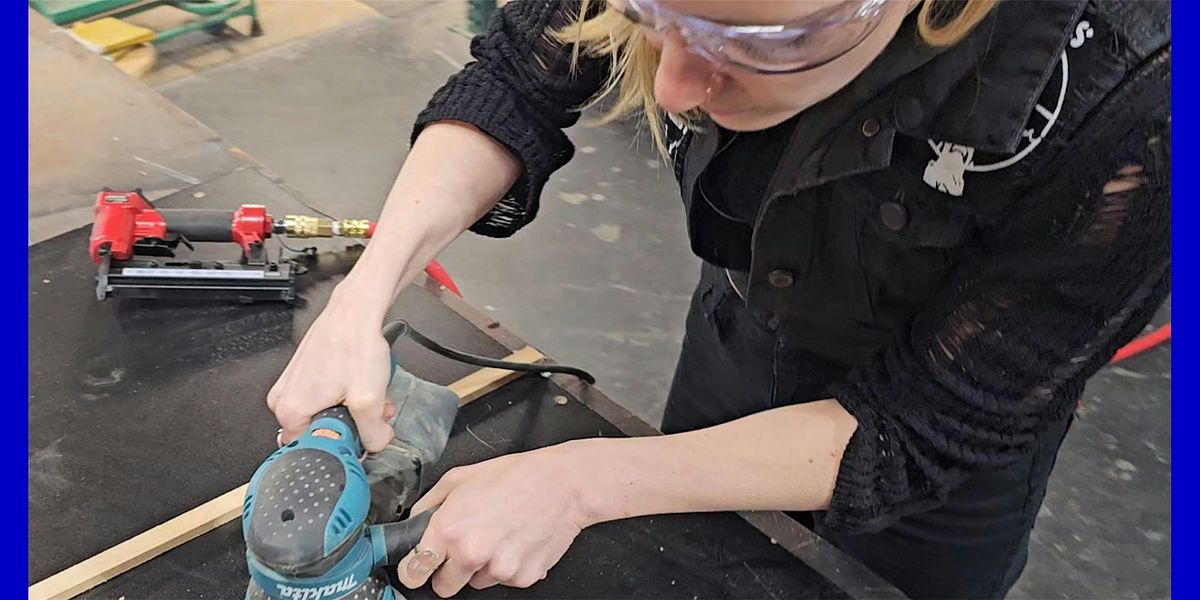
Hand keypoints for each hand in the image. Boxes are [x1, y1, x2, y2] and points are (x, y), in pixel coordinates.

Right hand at [267, 293, 397, 451]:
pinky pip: (324, 396)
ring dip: (353, 409)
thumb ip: (372, 433)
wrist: (356, 310)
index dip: (343, 445)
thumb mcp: (369, 399)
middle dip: (351, 425)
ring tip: (371, 394)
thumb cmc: (354, 344)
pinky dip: (346, 395)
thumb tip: (373, 445)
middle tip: (371, 413)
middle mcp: (283, 398)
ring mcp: (292, 384)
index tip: (360, 434)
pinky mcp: (304, 373)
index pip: (312, 449)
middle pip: (320, 431)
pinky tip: (361, 384)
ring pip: (325, 413)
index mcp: (290, 411)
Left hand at [396, 442, 595, 596]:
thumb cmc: (516, 476)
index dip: (414, 571)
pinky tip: (518, 541)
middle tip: (468, 547)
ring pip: (477, 584)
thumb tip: (416, 523)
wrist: (563, 485)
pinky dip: (509, 567)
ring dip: (483, 567)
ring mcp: (498, 569)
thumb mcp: (461, 478)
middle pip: (444, 587)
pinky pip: (505, 580)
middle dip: (451, 572)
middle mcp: (470, 553)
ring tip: (500, 536)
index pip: (414, 571)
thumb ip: (430, 504)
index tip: (418, 570)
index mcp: (449, 529)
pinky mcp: (522, 577)